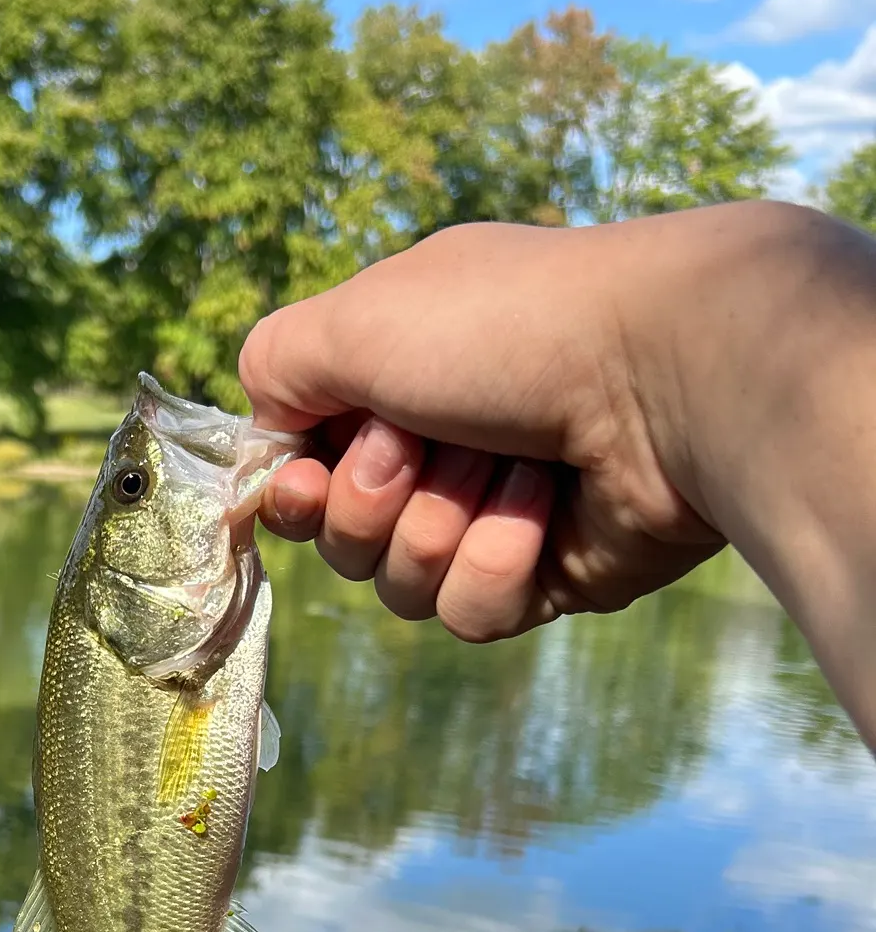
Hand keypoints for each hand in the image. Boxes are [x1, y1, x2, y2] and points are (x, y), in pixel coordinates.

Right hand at [239, 216, 726, 643]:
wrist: (662, 374)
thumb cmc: (505, 330)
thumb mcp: (354, 319)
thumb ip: (273, 367)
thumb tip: (269, 437)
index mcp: (390, 379)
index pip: (300, 467)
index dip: (289, 491)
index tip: (302, 483)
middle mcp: (435, 446)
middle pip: (340, 537)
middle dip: (372, 502)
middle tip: (425, 449)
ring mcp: (489, 514)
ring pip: (399, 584)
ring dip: (440, 526)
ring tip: (507, 470)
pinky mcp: (542, 574)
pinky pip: (468, 612)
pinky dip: (498, 563)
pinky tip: (546, 511)